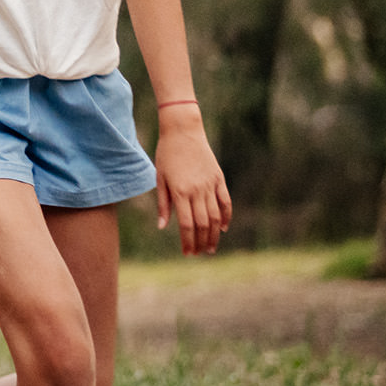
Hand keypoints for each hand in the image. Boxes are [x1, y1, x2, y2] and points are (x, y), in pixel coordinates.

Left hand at [153, 110, 230, 254]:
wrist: (183, 131)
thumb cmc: (166, 154)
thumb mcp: (159, 177)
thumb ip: (163, 203)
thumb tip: (163, 227)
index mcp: (180, 191)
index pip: (186, 224)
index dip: (188, 241)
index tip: (187, 253)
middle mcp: (197, 190)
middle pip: (203, 224)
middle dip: (201, 242)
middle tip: (199, 254)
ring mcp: (210, 185)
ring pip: (215, 216)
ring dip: (214, 234)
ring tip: (210, 247)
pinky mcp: (219, 179)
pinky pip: (225, 202)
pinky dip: (226, 217)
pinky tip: (223, 228)